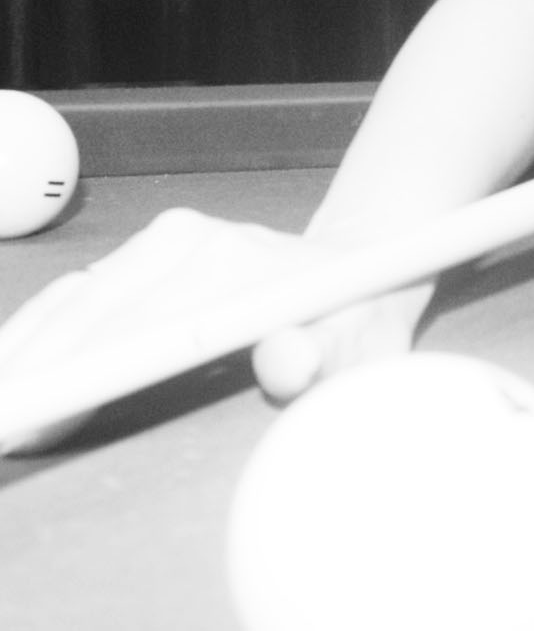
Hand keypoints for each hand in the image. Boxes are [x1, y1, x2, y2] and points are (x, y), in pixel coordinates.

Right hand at [0, 209, 431, 453]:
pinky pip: (80, 292)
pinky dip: (40, 331)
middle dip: (35, 375)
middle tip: (0, 430)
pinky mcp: (152, 244)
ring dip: (27, 353)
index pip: (133, 330)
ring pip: (73, 301)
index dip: (77, 378)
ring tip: (4, 408)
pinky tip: (17, 367)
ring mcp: (167, 237)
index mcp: (231, 265)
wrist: (364, 264)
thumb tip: (289, 361)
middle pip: (88, 316)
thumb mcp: (359, 346)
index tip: (31, 421)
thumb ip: (324, 357)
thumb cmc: (357, 319)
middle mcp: (190, 239)